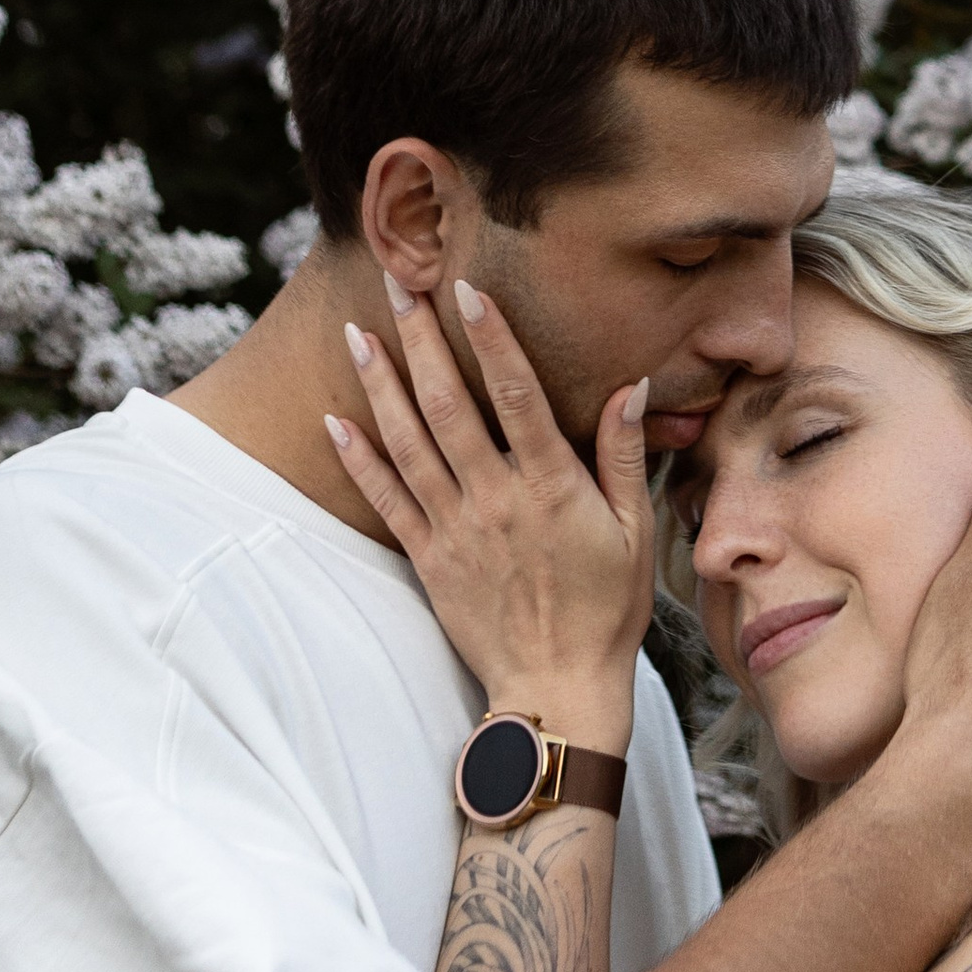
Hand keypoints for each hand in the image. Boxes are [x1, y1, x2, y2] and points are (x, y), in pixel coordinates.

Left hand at [327, 282, 653, 742]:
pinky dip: (358, 458)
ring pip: (408, 443)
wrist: (557, 688)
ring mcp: (456, 529)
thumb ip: (626, 456)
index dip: (491, 338)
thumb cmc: (607, 608)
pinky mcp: (428, 559)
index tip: (468, 290)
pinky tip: (335, 419)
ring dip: (380, 384)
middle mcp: (495, 499)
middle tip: (397, 283)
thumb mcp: (635, 531)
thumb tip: (632, 386)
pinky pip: (386, 500)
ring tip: (358, 332)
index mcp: (551, 486)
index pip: (516, 394)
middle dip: (420, 339)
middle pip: (448, 404)